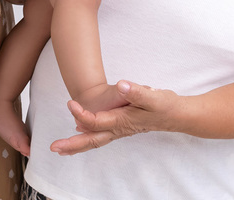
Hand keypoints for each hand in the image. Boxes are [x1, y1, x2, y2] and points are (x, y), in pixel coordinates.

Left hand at [50, 81, 180, 154]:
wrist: (179, 115)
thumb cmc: (167, 106)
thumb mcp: (153, 96)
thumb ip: (136, 92)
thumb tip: (121, 86)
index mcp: (123, 121)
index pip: (97, 121)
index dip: (82, 113)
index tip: (71, 103)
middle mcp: (119, 129)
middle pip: (92, 140)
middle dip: (72, 144)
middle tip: (53, 148)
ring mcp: (121, 130)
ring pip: (95, 140)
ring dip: (78, 144)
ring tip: (61, 148)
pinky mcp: (123, 127)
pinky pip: (101, 135)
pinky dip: (88, 137)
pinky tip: (81, 133)